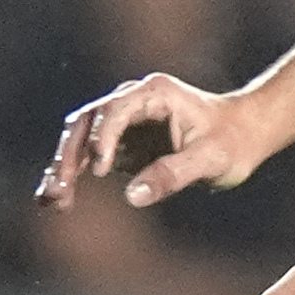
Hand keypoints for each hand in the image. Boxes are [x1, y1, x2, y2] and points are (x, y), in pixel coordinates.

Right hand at [44, 73, 266, 209]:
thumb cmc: (233, 142)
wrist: (244, 136)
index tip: (100, 169)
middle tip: (59, 190)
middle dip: (69, 156)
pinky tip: (54, 200)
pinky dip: (70, 176)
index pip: (115, 110)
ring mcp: (122, 122)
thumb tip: (132, 196)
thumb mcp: (211, 159)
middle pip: (86, 123)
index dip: (104, 137)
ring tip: (50, 201)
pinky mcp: (120, 145)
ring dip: (62, 167)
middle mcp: (132, 101)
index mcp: (154, 93)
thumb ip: (173, 174)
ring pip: (79, 139)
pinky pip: (86, 158)